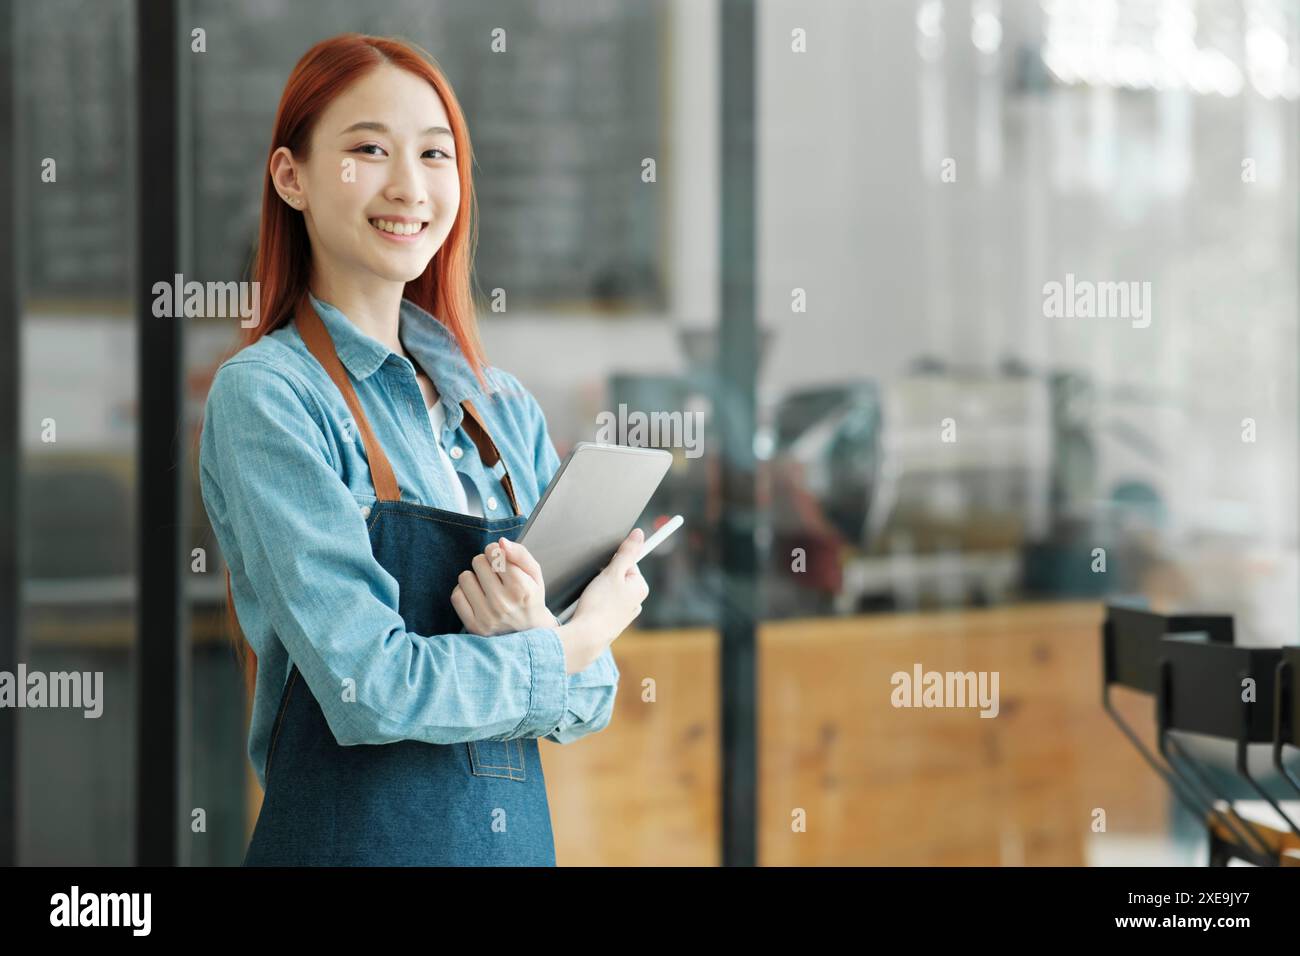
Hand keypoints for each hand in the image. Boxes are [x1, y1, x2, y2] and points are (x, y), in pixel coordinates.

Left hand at [450, 538, 557, 635]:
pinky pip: (456, 596)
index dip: (495, 551)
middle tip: (495, 575)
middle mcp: (503, 603)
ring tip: (486, 586)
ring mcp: (487, 616)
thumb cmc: (530, 598)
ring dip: (474, 577)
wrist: (529, 631)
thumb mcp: (534, 574)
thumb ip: (521, 554)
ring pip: (465, 577)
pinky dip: (465, 592)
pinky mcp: (473, 626)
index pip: (495, 553)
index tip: (500, 559)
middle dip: (486, 563)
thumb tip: (501, 542)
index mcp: (521, 588)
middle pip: (478, 561)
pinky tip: (477, 596)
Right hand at [555, 528, 649, 672]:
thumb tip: (639, 534)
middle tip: (595, 586)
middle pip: (616, 577)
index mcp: (640, 588)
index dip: (611, 564)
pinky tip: (588, 609)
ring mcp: (623, 614)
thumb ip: (627, 552)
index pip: (627, 563)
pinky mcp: (611, 622)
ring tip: (590, 599)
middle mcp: (635, 602)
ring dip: (597, 590)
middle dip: (603, 578)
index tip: (603, 571)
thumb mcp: (613, 572)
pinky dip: (594, 604)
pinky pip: (602, 605)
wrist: (586, 637)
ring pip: (608, 591)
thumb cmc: (600, 605)